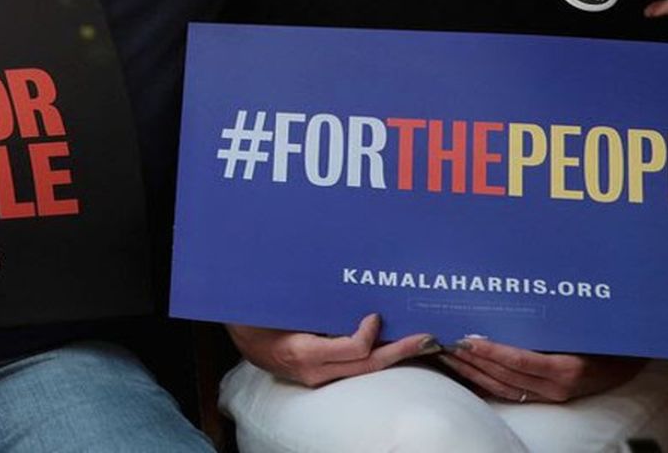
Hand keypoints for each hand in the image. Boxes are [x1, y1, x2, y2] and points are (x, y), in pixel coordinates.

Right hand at [227, 316, 437, 388]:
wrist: (239, 336)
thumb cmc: (258, 316)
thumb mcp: (281, 305)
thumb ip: (313, 304)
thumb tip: (346, 290)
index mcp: (304, 351)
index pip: (353, 349)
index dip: (370, 333)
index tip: (375, 315)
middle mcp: (314, 370)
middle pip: (368, 365)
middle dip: (401, 351)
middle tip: (427, 338)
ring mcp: (318, 376)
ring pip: (364, 369)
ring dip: (392, 354)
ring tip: (417, 340)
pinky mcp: (320, 374)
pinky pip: (353, 366)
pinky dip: (374, 354)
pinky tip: (389, 342)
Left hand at [437, 336, 643, 404]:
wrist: (636, 358)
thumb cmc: (609, 335)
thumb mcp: (585, 324)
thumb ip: (553, 320)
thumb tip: (514, 299)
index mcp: (567, 367)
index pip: (519, 361)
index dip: (490, 352)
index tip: (466, 340)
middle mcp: (558, 386)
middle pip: (505, 377)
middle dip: (473, 362)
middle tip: (445, 345)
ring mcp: (553, 395)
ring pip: (504, 387)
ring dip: (474, 374)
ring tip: (450, 357)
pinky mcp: (550, 397)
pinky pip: (512, 393)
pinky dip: (488, 384)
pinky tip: (469, 375)